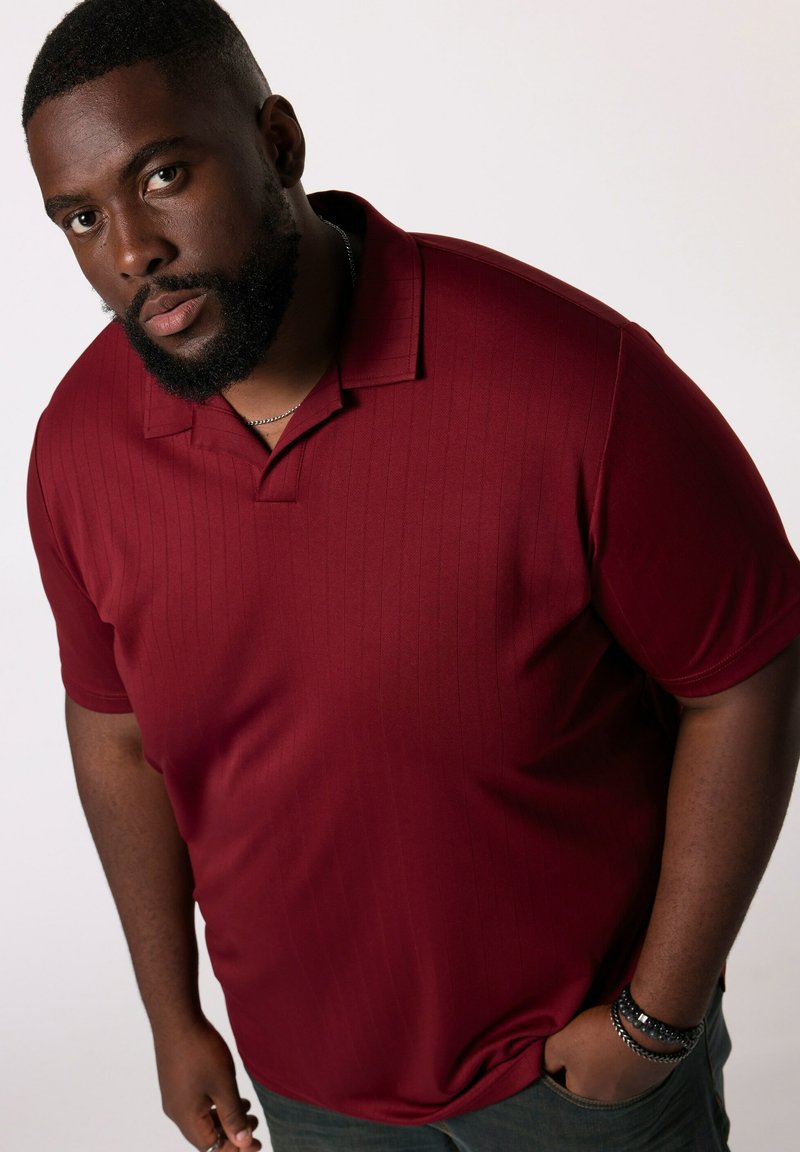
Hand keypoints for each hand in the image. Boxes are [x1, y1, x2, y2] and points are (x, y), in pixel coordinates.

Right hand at [154, 1017, 261, 1149]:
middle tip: (255, 1124)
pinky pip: (196, 1105)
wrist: (176, 1018)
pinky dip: (215, 1105)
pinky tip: (230, 1094)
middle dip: (232, 1133)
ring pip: (202, 1119)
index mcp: (185, 1117)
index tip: (257, 1143)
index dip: (234, 1148)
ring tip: (248, 1109)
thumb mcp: (224, 1085)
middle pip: (205, 1135)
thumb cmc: (200, 1051)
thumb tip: (243, 1142)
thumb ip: (234, 1116)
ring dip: (225, 1118)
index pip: (211, 1147)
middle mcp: (176, 1111)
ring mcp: (174, 1096)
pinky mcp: (175, 1082)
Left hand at [543, 1005, 673, 1101]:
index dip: (561, 1064)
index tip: (566, 1048)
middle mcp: (606, 1099)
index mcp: (582, 1093)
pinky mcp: (648, 1080)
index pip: (563, 1083)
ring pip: (611, 1079)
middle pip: (589, 1082)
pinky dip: (626, 1061)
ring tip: (606, 1042)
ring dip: (607, 1065)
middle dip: (586, 1066)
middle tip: (586, 1043)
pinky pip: (631, 1072)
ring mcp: (630, 1092)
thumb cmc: (597, 1035)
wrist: (644, 1029)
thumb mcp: (559, 1041)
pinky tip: (624, 1043)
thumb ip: (548, 1057)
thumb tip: (545, 1067)